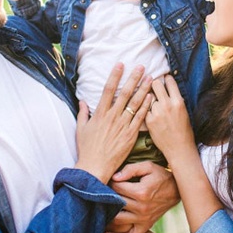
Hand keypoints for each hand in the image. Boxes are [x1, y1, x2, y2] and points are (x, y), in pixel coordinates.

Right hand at [75, 64, 152, 183]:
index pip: (108, 89)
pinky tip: (152, 98)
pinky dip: (146, 107)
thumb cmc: (87, 149)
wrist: (95, 167)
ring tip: (151, 78)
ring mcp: (122, 125)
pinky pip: (140, 118)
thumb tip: (82, 101)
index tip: (120, 64)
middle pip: (125, 93)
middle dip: (133, 78)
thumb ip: (83, 113)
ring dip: (143, 89)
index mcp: (100, 113)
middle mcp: (112, 117)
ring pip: (135, 104)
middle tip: (141, 67)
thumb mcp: (81, 129)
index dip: (115, 76)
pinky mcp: (130, 135)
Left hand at [105, 161, 178, 232]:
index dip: (111, 182)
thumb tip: (114, 177)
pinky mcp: (145, 226)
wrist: (177, 190)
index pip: (117, 187)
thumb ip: (131, 169)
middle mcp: (141, 207)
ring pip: (117, 220)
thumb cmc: (160, 176)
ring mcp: (143, 219)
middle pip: (115, 202)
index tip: (110, 180)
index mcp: (141, 192)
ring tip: (102, 207)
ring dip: (108, 214)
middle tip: (104, 192)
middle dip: (107, 196)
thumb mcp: (148, 166)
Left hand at [145, 75, 194, 161]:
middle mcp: (167, 105)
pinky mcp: (149, 120)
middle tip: (153, 86)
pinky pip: (144, 108)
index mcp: (178, 101)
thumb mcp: (183, 111)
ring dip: (149, 98)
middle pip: (155, 84)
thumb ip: (175, 99)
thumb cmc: (184, 130)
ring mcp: (157, 112)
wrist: (179, 148)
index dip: (165, 79)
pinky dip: (145, 109)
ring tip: (151, 102)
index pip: (169, 81)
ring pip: (148, 96)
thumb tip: (168, 88)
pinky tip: (148, 111)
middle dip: (154, 84)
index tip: (163, 79)